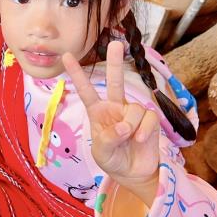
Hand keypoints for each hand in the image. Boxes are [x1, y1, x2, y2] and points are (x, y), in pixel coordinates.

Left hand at [62, 41, 159, 206]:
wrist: (134, 173)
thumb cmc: (113, 160)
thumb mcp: (102, 153)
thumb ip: (109, 139)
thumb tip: (124, 126)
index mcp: (98, 113)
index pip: (86, 91)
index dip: (77, 74)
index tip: (66, 56)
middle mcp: (116, 108)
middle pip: (116, 81)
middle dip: (115, 62)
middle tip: (116, 43)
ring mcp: (133, 113)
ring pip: (135, 109)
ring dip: (131, 126)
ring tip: (130, 139)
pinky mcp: (150, 120)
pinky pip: (149, 118)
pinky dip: (145, 130)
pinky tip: (141, 140)